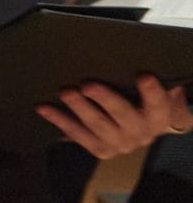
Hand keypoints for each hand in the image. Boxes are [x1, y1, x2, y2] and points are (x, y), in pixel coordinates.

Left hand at [39, 74, 192, 159]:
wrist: (139, 129)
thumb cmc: (139, 99)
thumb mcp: (146, 90)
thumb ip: (144, 77)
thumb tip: (128, 53)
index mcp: (158, 116)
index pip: (158, 102)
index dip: (151, 91)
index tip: (143, 75)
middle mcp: (142, 133)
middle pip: (123, 114)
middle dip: (105, 99)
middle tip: (87, 84)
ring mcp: (121, 144)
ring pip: (97, 125)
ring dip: (79, 108)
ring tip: (65, 92)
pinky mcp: (101, 150)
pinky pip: (77, 134)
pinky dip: (59, 120)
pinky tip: (43, 107)